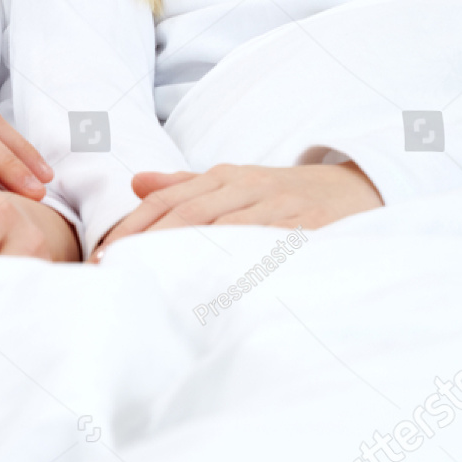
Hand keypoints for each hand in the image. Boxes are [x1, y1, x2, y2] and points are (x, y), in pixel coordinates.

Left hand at [92, 162, 382, 255]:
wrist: (359, 186)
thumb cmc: (287, 193)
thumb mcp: (238, 181)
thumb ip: (186, 185)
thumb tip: (136, 184)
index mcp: (224, 176)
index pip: (167, 202)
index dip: (132, 228)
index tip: (102, 258)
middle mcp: (246, 187)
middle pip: (186, 216)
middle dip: (146, 245)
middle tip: (114, 276)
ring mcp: (277, 208)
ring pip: (221, 230)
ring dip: (183, 257)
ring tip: (150, 284)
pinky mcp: (305, 230)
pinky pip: (266, 247)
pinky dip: (238, 263)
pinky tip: (213, 285)